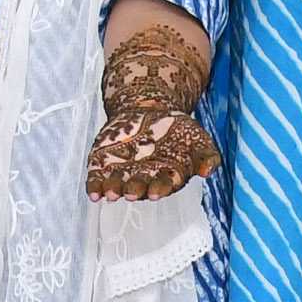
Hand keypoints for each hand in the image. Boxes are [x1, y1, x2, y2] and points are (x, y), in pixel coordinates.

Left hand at [83, 19, 220, 200]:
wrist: (149, 108)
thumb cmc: (176, 130)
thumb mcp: (198, 139)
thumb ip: (206, 155)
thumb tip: (208, 171)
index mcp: (166, 177)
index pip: (163, 186)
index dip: (160, 189)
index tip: (158, 191)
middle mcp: (143, 179)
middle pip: (139, 188)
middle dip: (136, 190)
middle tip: (132, 192)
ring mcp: (122, 174)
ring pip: (117, 186)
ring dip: (114, 191)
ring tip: (111, 193)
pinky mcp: (104, 165)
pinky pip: (97, 180)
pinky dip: (95, 187)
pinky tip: (93, 193)